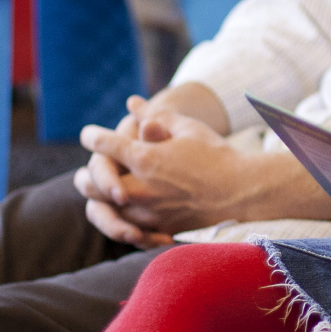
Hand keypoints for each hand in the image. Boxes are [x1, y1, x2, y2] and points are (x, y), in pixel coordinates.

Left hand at [74, 97, 242, 244]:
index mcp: (145, 157)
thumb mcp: (188, 128)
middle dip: (87, 174)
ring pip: (105, 209)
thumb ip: (156, 116)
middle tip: (87, 169)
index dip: (92, 136)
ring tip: (104, 191)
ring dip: (100, 198)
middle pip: (92, 183)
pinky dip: (120, 219)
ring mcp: (147, 212)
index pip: (104, 144)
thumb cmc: (217, 155)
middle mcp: (140, 188)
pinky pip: (126, 227)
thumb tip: (133, 103)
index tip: (88, 134)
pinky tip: (125, 213)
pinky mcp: (158, 228)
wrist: (243, 193)